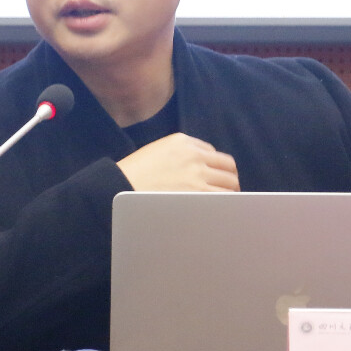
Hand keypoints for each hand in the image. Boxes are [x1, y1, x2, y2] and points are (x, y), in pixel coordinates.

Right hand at [117, 133, 238, 192]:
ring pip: (230, 183)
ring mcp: (199, 177)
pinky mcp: (198, 195)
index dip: (215, 167)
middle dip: (228, 178)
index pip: (214, 153)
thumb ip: (180, 153)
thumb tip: (199, 166)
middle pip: (228, 167)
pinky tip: (220, 209)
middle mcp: (195, 156)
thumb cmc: (135, 173)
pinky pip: (223, 199)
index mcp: (184, 142)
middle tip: (224, 191)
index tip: (212, 177)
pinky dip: (226, 203)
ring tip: (224, 203)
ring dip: (230, 192)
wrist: (120, 188)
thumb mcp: (158, 150)